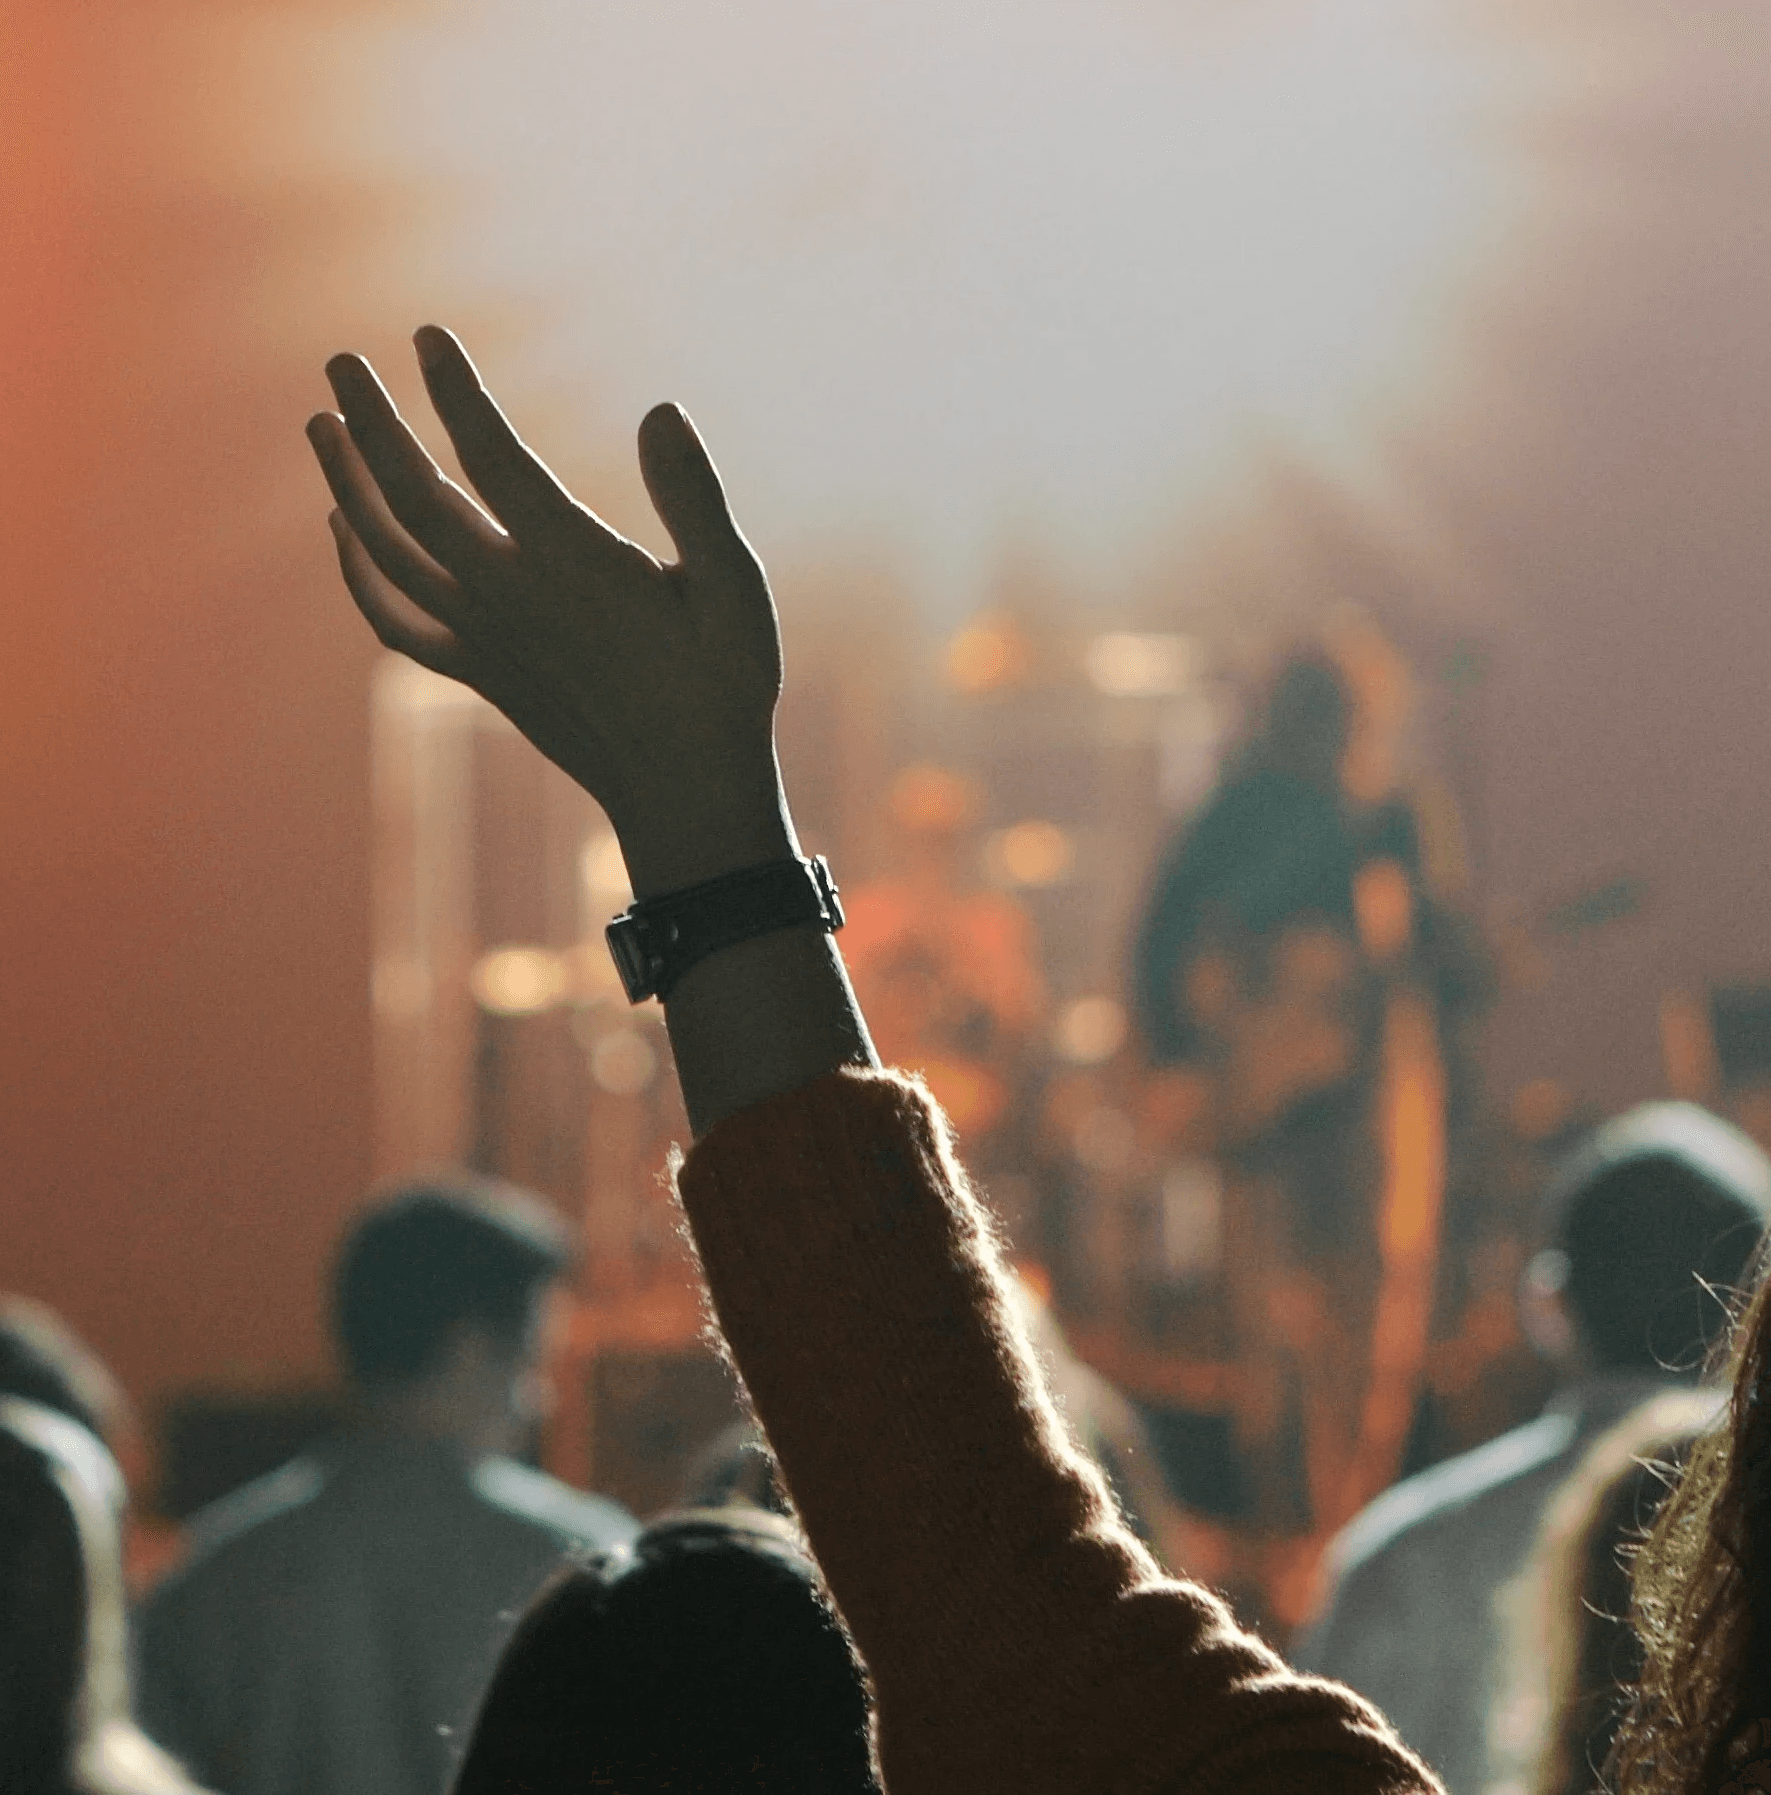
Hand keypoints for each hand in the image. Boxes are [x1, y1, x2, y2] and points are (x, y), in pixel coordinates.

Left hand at [307, 326, 794, 893]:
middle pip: (411, 494)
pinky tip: (341, 533)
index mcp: (572, 563)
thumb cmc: (723, 684)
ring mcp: (485, 638)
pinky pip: (394, 621)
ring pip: (386, 552)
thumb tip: (661, 411)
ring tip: (321, 426)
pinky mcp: (479, 674)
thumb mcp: (735, 587)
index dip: (455, 392)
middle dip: (371, 422)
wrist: (685, 791)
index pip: (493, 455)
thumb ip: (694, 497)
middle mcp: (511, 596)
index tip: (426, 337)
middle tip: (339, 362)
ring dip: (344, 485)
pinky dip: (357, 575)